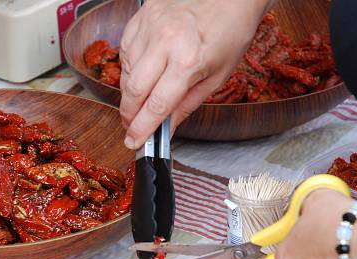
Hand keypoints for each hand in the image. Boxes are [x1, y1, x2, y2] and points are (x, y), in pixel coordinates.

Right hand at [119, 0, 273, 148]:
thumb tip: (166, 129)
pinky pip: (125, 51)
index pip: (156, 105)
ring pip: (126, 72)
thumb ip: (186, 105)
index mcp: (188, 61)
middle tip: (131, 126)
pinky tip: (142, 72)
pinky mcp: (141, 17)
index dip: (142, 128)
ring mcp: (149, 27)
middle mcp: (164, 43)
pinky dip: (130, 67)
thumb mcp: (216, 76)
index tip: (134, 142)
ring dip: (130, 92)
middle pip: (133, 91)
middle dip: (129, 114)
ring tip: (142, 98)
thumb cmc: (230, 32)